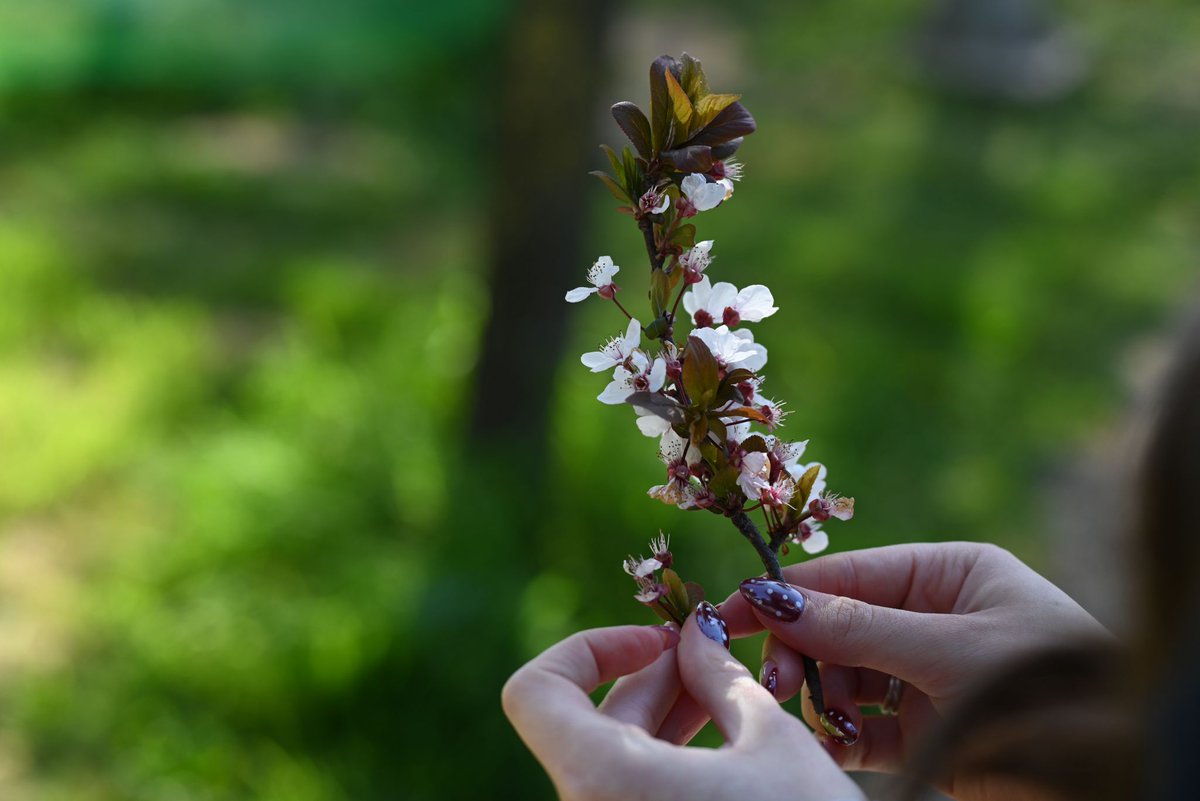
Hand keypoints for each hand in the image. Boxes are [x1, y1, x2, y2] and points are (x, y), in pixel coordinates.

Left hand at [502, 605, 865, 800]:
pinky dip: (664, 756)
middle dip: (645, 674)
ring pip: (610, 757)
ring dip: (659, 711)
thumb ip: (719, 675)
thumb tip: (696, 630)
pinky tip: (721, 735)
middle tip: (706, 647)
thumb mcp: (772, 741)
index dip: (587, 650)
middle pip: (583, 721)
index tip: (656, 640)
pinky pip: (630, 790)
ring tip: (722, 684)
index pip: (534, 693)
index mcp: (603, 779)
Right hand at [719, 542, 1108, 798]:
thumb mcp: (951, 650)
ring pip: (840, 677)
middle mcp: (932, 619)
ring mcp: (924, 677)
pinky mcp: (923, 732)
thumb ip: (857, 627)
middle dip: (802, 652)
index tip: (728, 613)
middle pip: (834, 625)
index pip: (848, 575)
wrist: (1114, 773)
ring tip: (823, 719)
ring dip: (820, 696)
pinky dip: (837, 734)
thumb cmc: (1051, 686)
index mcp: (948, 574)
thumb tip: (770, 598)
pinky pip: (859, 726)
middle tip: (776, 683)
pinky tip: (831, 743)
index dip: (786, 594)